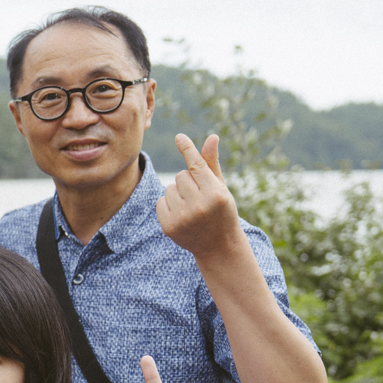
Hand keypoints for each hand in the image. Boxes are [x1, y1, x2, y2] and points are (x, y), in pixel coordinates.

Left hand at [157, 134, 243, 259]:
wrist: (218, 246)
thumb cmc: (221, 211)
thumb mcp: (221, 188)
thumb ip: (212, 163)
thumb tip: (212, 137)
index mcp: (215, 194)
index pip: (197, 166)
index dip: (187, 149)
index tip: (179, 137)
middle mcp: (199, 205)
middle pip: (181, 175)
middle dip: (188, 182)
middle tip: (200, 196)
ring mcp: (182, 217)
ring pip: (169, 188)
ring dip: (178, 193)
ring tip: (191, 207)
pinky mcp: (169, 226)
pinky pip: (160, 201)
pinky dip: (168, 205)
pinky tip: (181, 215)